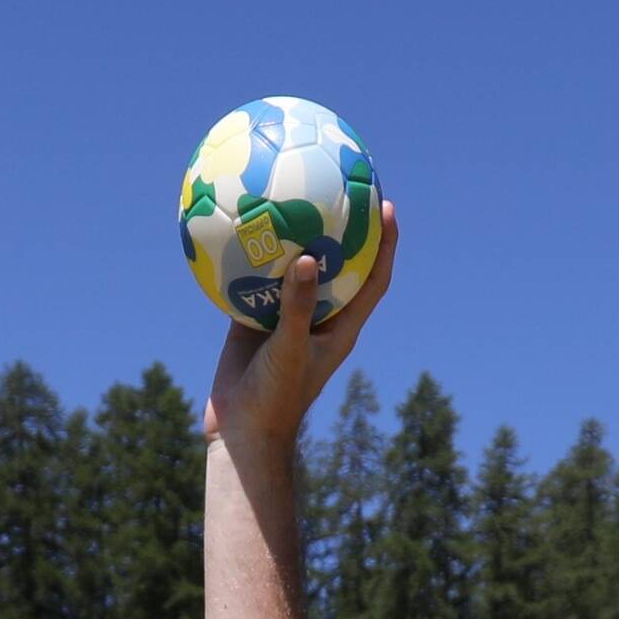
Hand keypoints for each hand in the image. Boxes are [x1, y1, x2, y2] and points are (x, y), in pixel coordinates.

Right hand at [204, 202, 399, 458]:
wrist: (240, 432)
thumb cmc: (276, 400)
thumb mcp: (290, 351)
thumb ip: (296, 307)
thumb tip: (304, 257)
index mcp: (340, 327)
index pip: (372, 278)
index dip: (384, 244)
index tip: (385, 206)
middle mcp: (317, 318)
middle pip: (337, 264)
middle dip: (340, 227)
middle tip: (338, 186)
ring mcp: (285, 319)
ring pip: (293, 270)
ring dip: (291, 238)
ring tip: (285, 196)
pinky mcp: (254, 322)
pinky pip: (253, 283)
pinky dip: (247, 260)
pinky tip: (233, 230)